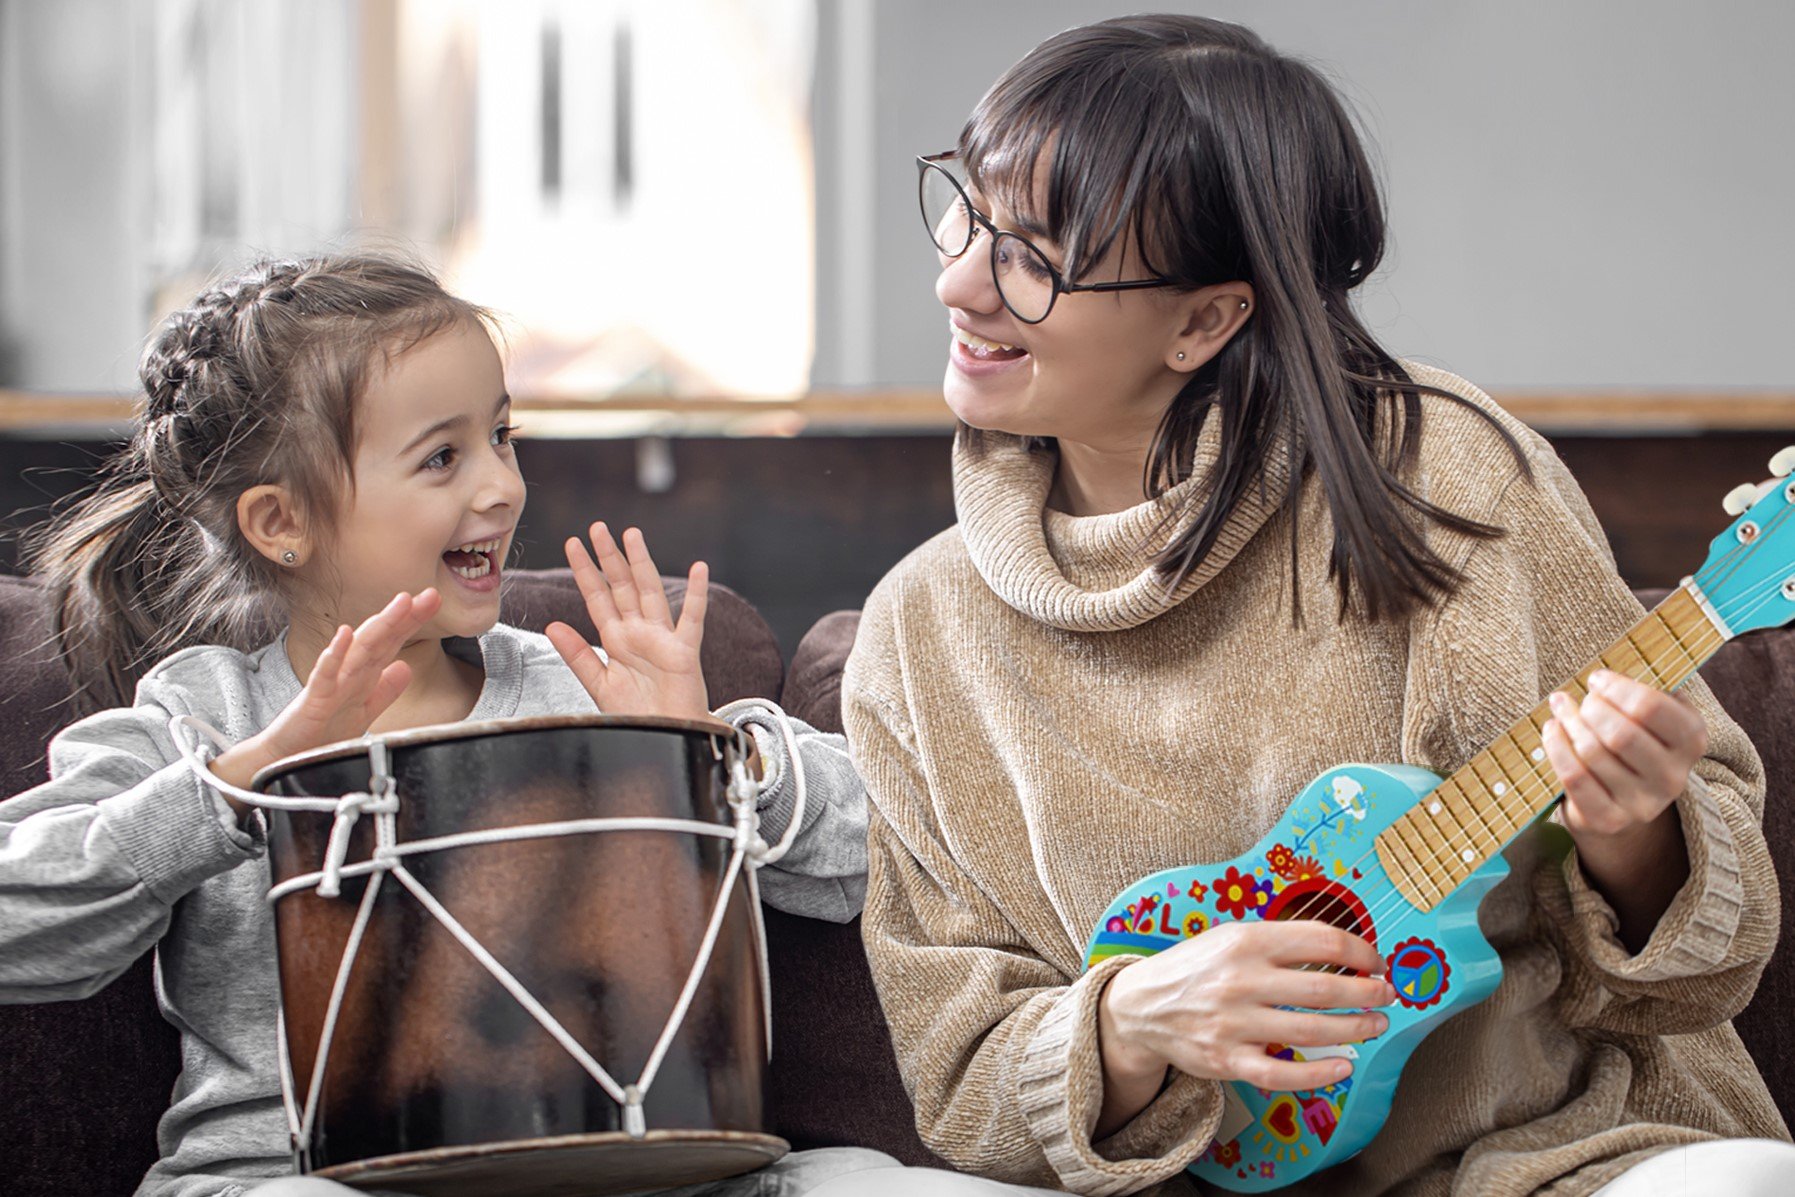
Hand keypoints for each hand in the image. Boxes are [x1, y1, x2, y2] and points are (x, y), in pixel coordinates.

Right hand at [210, 590, 441, 800]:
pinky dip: (334, 656)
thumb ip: (385, 691)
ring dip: (380, 626)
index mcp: (363, 676)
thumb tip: (406, 668)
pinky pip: (324, 676)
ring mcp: (331, 684)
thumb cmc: (321, 733)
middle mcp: (349, 674)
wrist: (286, 757)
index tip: (434, 601)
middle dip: (404, 616)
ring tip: (400, 604)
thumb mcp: (364, 712)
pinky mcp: (313, 701)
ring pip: (358, 651)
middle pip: (380, 639)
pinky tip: (345, 635)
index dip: (412, 622)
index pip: (391, 643)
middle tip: (429, 595)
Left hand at [544, 522, 709, 719]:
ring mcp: (662, 638)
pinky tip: (698, 569)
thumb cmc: (637, 714)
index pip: (597, 597)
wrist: (664, 739)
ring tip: (632, 535)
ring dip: (641, 563)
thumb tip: (552, 625)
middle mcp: (638, 632)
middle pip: (622, 586)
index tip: (573, 543)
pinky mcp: (684, 651)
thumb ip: (577, 654)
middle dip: (609, 557)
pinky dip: (696, 594)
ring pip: (650, 592)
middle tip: (598, 527)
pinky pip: (691, 619)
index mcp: (617, 639)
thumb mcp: (599, 683)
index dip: (585, 570)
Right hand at [1097, 919, 1393, 1132]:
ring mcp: (1233, 1022)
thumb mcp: (1230, 937)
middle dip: (1367, 993)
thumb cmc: (1195, 968)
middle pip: (1325, 989)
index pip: (1322, 942)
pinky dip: (1320, 1073)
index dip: (1361, 952)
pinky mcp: (1226, 1059)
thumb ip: (1279, 942)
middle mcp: (1241, 979)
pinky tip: (1344, 1066)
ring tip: (1375, 1025)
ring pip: (1311, 1031)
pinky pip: (1282, 1073)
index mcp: (1246, 940)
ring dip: (1355, 1029)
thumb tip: (1341, 952)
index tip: (1376, 961)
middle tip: (1386, 995)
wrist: (1139, 1005)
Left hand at [1543, 669, 1700, 947]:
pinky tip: (1551, 730)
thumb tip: (1605, 673)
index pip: (1651, 708)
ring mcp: (1643, 804)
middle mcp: (1674, 777)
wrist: (1624, 801)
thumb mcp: (1652, 713)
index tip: (1598, 679)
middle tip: (1581, 699)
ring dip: (1568, 722)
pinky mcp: (1609, 820)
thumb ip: (1642, 688)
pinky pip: (1574, 777)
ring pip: (1592, 752)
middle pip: (1620, 733)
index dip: (1616, 688)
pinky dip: (1555, 747)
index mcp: (1691, 741)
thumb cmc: (1634, 740)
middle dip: (1591, 708)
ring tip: (1561, 708)